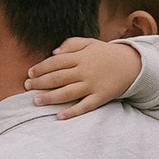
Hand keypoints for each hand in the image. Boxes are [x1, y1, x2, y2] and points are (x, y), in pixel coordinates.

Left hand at [25, 35, 141, 115]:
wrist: (132, 64)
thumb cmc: (106, 54)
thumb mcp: (90, 43)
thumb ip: (71, 44)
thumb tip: (53, 53)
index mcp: (81, 57)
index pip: (55, 62)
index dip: (40, 68)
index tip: (29, 74)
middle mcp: (85, 71)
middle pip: (58, 78)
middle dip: (40, 83)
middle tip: (26, 87)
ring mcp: (92, 85)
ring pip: (67, 92)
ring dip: (50, 97)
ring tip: (35, 101)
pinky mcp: (100, 97)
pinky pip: (85, 106)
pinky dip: (72, 112)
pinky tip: (59, 116)